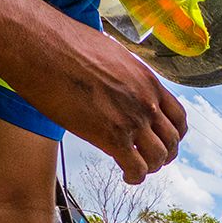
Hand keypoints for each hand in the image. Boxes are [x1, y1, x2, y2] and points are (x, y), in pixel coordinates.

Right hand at [3, 20, 186, 184]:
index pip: (177, 116)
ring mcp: (132, 120)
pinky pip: (136, 168)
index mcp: (147, 80)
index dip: (173, 134)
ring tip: (137, 169)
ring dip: (150, 167)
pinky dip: (134, 177)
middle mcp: (146, 101)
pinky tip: (126, 176)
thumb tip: (115, 83)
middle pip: (171, 140)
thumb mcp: (110, 55)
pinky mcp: (112, 137)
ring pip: (158, 157)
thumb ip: (123, 76)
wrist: (43, 48)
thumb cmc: (66, 45)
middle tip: (152, 161)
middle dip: (164, 155)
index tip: (164, 141)